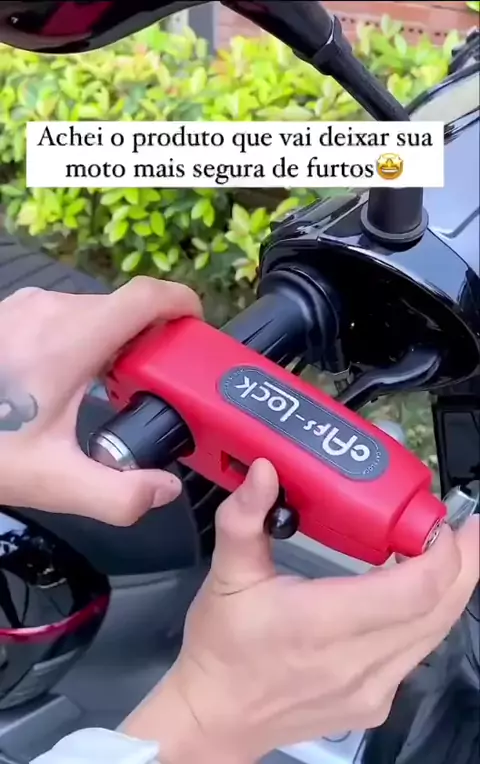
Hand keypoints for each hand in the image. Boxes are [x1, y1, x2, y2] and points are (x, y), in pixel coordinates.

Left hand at [0, 277, 200, 522]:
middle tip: (160, 385)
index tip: (197, 328)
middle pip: (125, 309)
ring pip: (95, 313)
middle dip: (153, 341)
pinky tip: (73, 384)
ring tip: (119, 389)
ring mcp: (26, 309)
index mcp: (70, 341)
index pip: (146, 297)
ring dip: (118, 343)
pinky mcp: (11, 315)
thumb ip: (120, 495)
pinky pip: (67, 317)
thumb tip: (164, 487)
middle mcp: (50, 311)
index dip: (183, 304)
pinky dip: (88, 341)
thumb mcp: (53, 482)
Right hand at [124, 459, 479, 762]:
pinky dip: (428, 618)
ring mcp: (372, 689)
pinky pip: (418, 653)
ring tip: (452, 551)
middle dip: (465, 563)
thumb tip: (265, 474)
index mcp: (322, 624)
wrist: (217, 717)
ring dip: (451, 589)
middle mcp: (356, 663)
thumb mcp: (227, 577)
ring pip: (436, 634)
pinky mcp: (375, 704)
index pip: (414, 591)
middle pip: (440, 610)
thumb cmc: (221, 648)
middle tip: (469, 526)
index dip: (441, 552)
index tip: (439, 521)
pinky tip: (418, 593)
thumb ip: (244, 519)